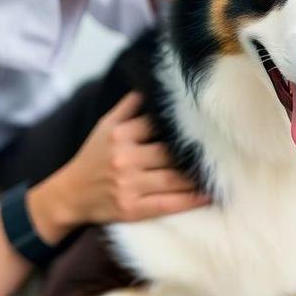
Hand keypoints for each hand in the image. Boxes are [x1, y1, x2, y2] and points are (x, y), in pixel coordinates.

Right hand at [27, 92, 208, 237]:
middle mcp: (125, 159)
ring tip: (224, 171)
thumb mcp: (104, 127)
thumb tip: (152, 86)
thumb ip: (128, 107)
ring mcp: (129, 186)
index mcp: (119, 135)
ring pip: (174, 179)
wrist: (70, 195)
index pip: (159, 126)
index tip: (208, 123)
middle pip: (170, 153)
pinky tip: (209, 195)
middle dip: (196, 152)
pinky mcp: (133, 209)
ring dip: (199, 176)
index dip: (184, 125)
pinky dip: (191, 200)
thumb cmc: (91, 158)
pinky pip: (169, 204)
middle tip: (225, 148)